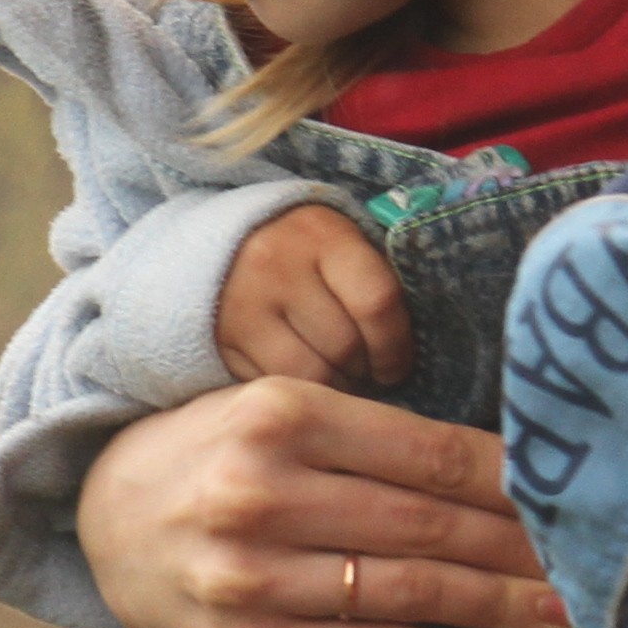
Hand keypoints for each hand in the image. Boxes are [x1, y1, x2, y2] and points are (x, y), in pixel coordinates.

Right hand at [72, 376, 569, 627]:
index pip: (429, 454)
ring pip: (410, 595)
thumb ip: (376, 434)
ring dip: (503, 610)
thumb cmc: (216, 452)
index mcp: (282, 416)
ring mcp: (252, 578)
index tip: (576, 498)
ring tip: (566, 615)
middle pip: (429, 526)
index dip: (514, 484)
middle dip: (523, 551)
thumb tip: (509, 470)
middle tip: (595, 565)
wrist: (104, 520)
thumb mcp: (282, 409)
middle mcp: (263, 495)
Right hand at [212, 203, 411, 389]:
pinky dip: (298, 392)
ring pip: (311, 374)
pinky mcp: (223, 339)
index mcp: (323, 235)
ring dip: (335, 390)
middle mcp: (278, 265)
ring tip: (339, 381)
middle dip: (366, 371)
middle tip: (369, 377)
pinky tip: (304, 383)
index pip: (378, 301)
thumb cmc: (303, 254)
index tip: (398, 365)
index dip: (396, 346)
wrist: (218, 244)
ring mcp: (245, 304)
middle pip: (345, 345)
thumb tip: (408, 358)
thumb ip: (372, 286)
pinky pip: (276, 385)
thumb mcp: (340, 248)